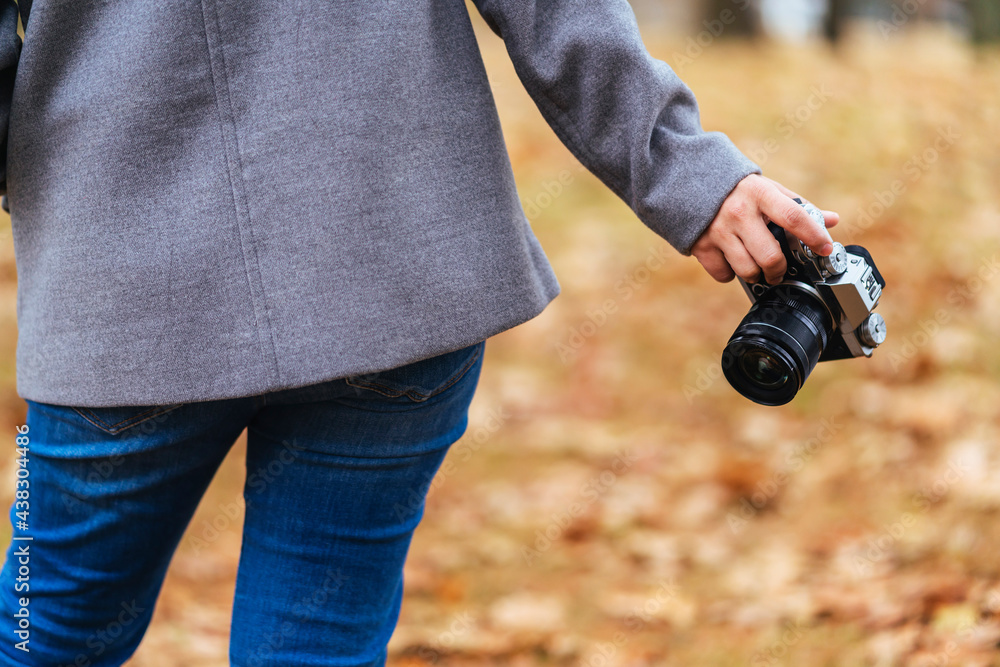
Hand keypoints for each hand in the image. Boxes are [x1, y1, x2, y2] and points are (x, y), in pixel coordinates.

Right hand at [690, 174, 839, 284]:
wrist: (688, 180)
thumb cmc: (737, 189)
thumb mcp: (767, 190)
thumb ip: (798, 207)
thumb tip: (832, 220)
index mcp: (760, 194)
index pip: (794, 217)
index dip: (814, 236)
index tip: (824, 249)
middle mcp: (739, 213)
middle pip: (770, 256)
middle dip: (779, 270)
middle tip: (779, 270)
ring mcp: (718, 231)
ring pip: (748, 271)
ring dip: (756, 275)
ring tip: (755, 267)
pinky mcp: (701, 246)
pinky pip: (724, 275)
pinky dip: (730, 274)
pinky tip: (730, 260)